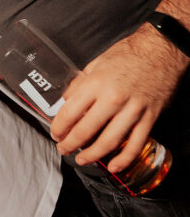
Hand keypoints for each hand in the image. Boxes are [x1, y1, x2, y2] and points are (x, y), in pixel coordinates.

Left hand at [50, 27, 186, 171]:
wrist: (161, 50)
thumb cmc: (129, 54)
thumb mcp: (97, 63)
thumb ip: (80, 84)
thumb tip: (66, 101)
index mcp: (96, 83)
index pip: (70, 113)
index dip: (59, 128)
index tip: (55, 133)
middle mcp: (113, 98)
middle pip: (86, 131)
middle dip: (70, 144)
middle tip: (64, 149)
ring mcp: (132, 110)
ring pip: (109, 142)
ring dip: (92, 155)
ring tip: (82, 159)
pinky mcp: (149, 117)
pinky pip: (135, 144)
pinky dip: (123, 159)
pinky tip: (113, 166)